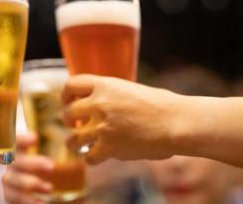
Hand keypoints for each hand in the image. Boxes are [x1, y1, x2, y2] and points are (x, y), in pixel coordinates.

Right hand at [2, 133, 54, 203]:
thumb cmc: (16, 155)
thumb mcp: (20, 146)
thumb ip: (26, 141)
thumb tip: (37, 137)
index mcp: (9, 146)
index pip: (14, 140)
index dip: (23, 139)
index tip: (35, 138)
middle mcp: (3, 162)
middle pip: (16, 162)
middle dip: (33, 164)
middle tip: (51, 166)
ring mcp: (2, 179)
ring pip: (13, 183)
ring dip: (31, 185)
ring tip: (49, 188)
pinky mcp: (3, 193)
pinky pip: (13, 198)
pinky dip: (27, 202)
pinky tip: (42, 203)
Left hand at [62, 74, 180, 164]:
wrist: (177, 123)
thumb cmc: (162, 105)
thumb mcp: (131, 89)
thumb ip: (112, 95)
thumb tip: (101, 103)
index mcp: (105, 85)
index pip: (71, 85)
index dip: (66, 95)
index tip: (67, 101)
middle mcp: (99, 104)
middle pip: (67, 112)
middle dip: (66, 120)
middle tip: (72, 124)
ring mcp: (102, 127)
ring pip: (72, 138)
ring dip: (73, 142)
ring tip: (75, 144)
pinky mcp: (109, 147)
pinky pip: (88, 157)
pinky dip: (90, 158)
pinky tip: (96, 156)